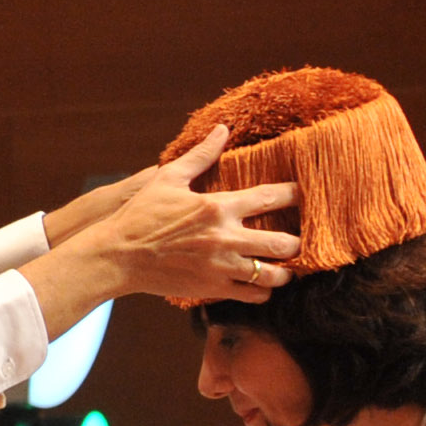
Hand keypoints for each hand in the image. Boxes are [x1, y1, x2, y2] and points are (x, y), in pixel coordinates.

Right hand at [19, 125, 299, 335]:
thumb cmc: (141, 215)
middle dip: (297, 243)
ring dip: (285, 271)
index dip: (295, 195)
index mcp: (218, 207)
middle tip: (299, 239)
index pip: (272, 198)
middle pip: (283, 244)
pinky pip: (253, 295)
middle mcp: (226, 239)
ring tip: (285, 266)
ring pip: (273, 275)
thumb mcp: (168, 178)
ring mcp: (221, 267)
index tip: (306, 195)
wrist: (119, 256)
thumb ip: (201, 155)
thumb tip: (222, 129)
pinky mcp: (212, 289)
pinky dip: (263, 291)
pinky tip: (261, 283)